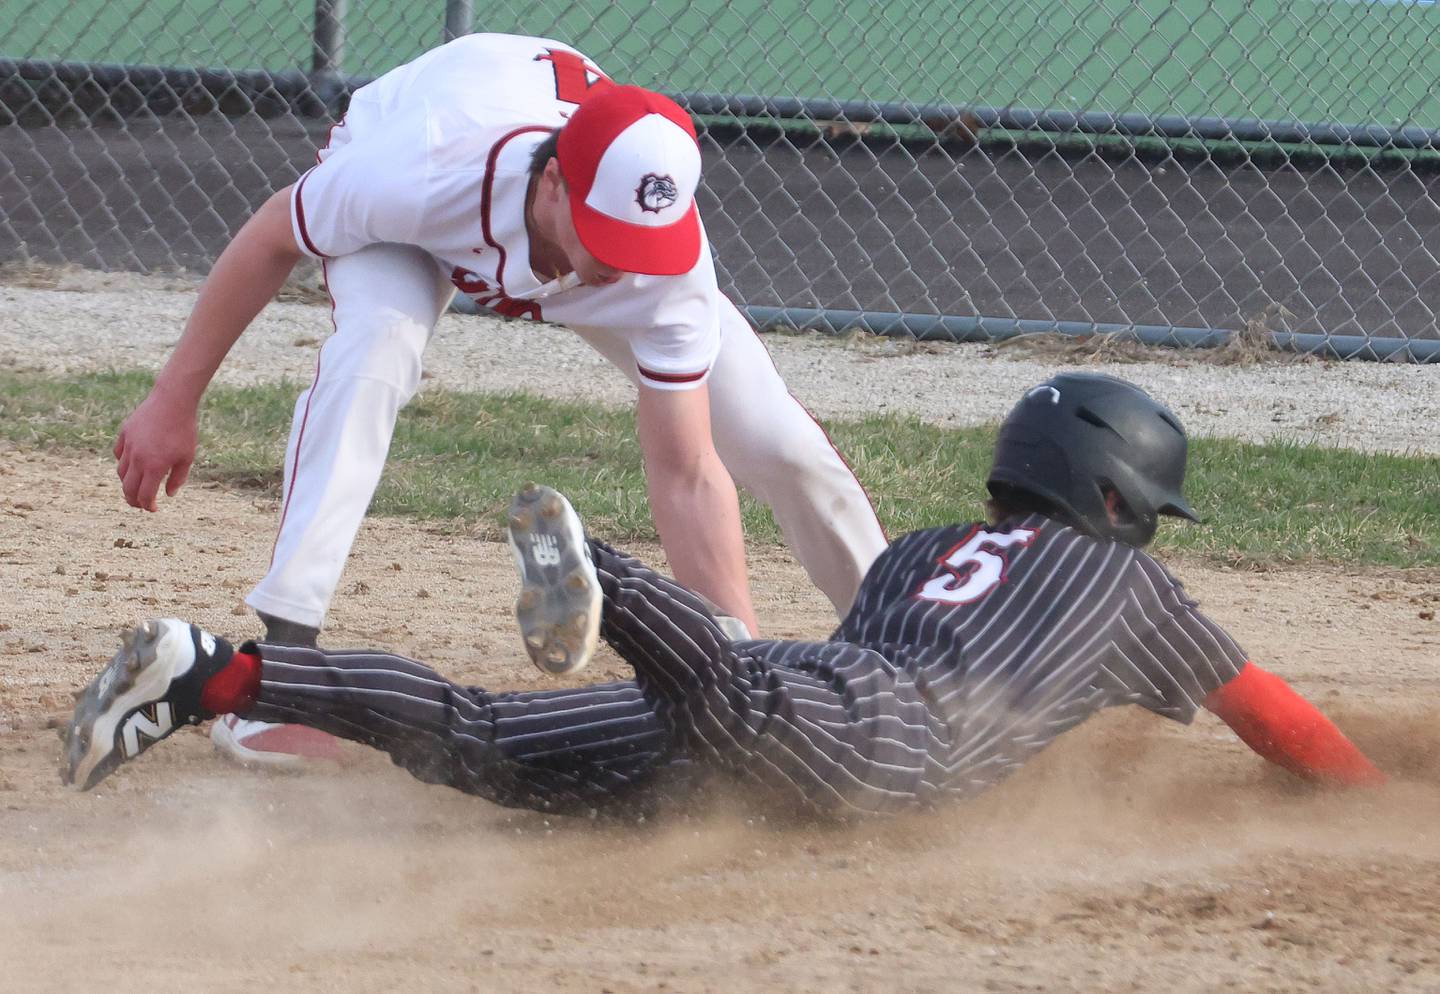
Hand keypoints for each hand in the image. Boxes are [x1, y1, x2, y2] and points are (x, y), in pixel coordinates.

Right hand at [113, 388, 198, 510]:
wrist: (172, 402)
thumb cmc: (184, 430)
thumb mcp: (187, 457)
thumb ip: (177, 478)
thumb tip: (168, 495)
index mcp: (154, 467)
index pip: (144, 495)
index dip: (147, 506)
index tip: (153, 508)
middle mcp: (137, 458)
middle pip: (128, 488)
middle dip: (133, 500)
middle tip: (140, 504)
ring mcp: (128, 445)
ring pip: (121, 472)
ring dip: (127, 483)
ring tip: (135, 487)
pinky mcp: (124, 433)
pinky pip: (118, 454)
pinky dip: (123, 463)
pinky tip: (131, 466)